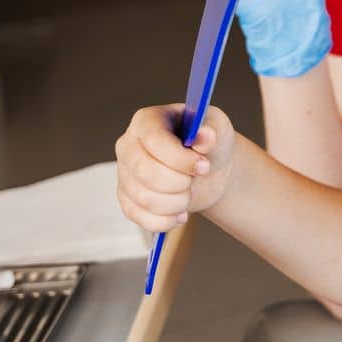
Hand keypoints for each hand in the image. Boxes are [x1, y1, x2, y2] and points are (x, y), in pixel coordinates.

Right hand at [114, 104, 235, 231]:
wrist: (209, 170)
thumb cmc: (209, 143)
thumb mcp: (218, 128)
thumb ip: (212, 130)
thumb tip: (205, 136)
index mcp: (146, 121)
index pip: (153, 141)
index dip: (180, 158)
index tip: (204, 167)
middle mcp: (128, 146)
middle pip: (144, 171)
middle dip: (178, 182)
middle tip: (195, 180)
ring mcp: (124, 174)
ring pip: (143, 197)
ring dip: (175, 202)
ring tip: (189, 195)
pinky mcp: (127, 199)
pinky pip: (138, 217)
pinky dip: (164, 221)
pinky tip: (180, 214)